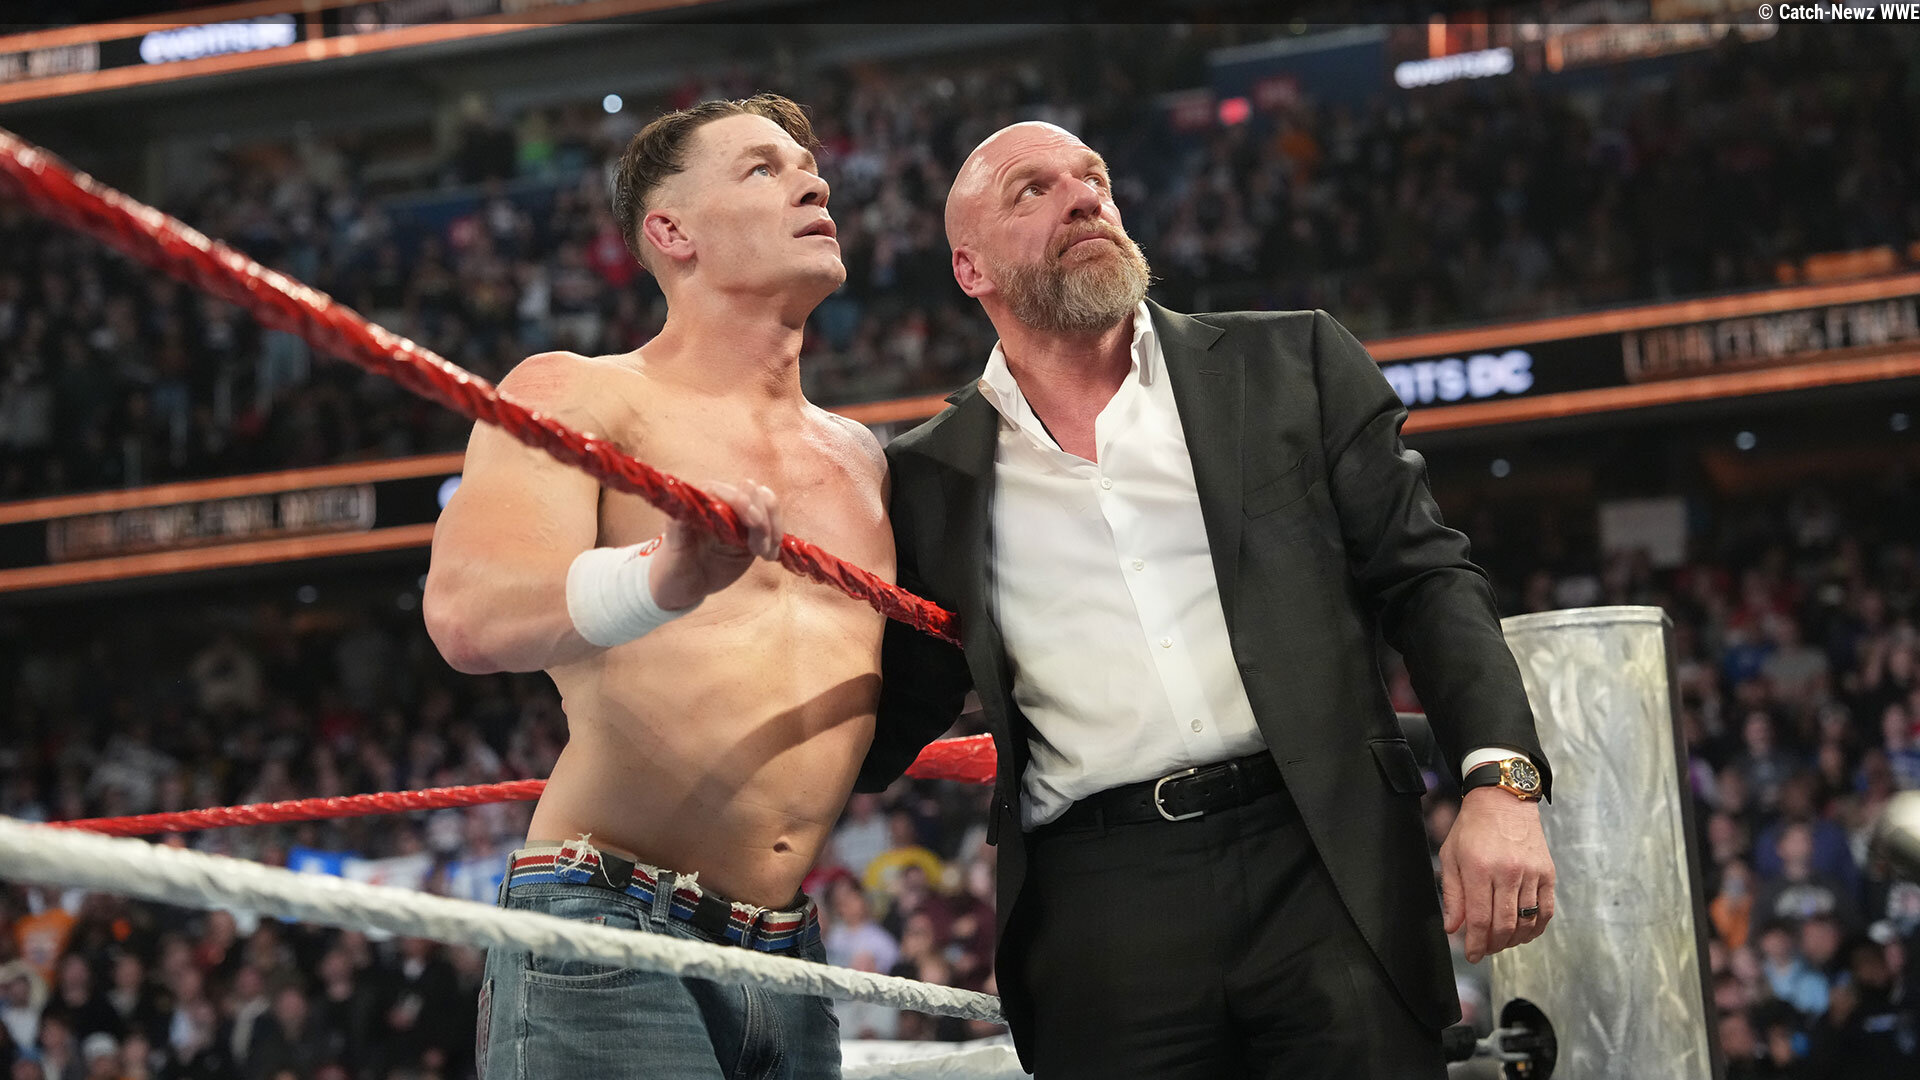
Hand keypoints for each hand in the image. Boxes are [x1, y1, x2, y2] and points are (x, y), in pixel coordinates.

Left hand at [648, 481, 783, 610]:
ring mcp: (741, 517)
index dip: (741, 502)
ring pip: (768, 505)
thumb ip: (678, 525)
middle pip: (754, 492)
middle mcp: (723, 502)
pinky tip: (769, 556)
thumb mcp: (673, 547)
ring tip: (764, 553)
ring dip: (773, 527)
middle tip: (758, 547)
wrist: (684, 584)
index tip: (752, 522)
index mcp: (701, 499)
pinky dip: (777, 539)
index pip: (725, 490)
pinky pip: (774, 526)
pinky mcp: (754, 532)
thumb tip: (683, 506)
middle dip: (763, 516)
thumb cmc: (673, 564)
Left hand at [1439, 787, 1554, 962]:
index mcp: (1479, 869)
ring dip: (1514, 940)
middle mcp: (1508, 872)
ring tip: (1501, 942)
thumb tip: (1453, 928)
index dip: (1474, 943)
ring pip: (1526, 921)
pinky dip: (1536, 928)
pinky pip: (1545, 910)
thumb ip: (1452, 894)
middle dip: (1493, 945)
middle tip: (1484, 950)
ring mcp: (1531, 873)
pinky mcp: (1547, 873)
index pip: (1479, 919)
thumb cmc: (1472, 828)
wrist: (1503, 800)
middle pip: (1504, 925)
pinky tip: (1524, 933)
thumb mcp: (1450, 856)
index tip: (1471, 955)